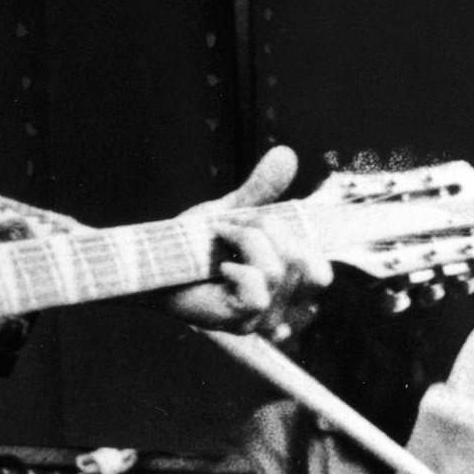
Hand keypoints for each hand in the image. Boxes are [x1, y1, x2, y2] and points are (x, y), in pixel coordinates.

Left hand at [164, 145, 329, 337]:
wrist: (152, 262)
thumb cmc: (192, 246)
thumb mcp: (234, 213)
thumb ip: (263, 190)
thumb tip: (286, 153)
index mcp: (288, 289)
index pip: (321, 274)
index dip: (297, 241)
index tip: (258, 225)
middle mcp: (282, 310)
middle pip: (305, 264)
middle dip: (267, 229)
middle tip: (231, 225)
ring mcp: (262, 320)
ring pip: (278, 271)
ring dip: (245, 241)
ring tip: (219, 237)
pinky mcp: (239, 321)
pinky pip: (258, 292)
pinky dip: (238, 270)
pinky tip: (220, 270)